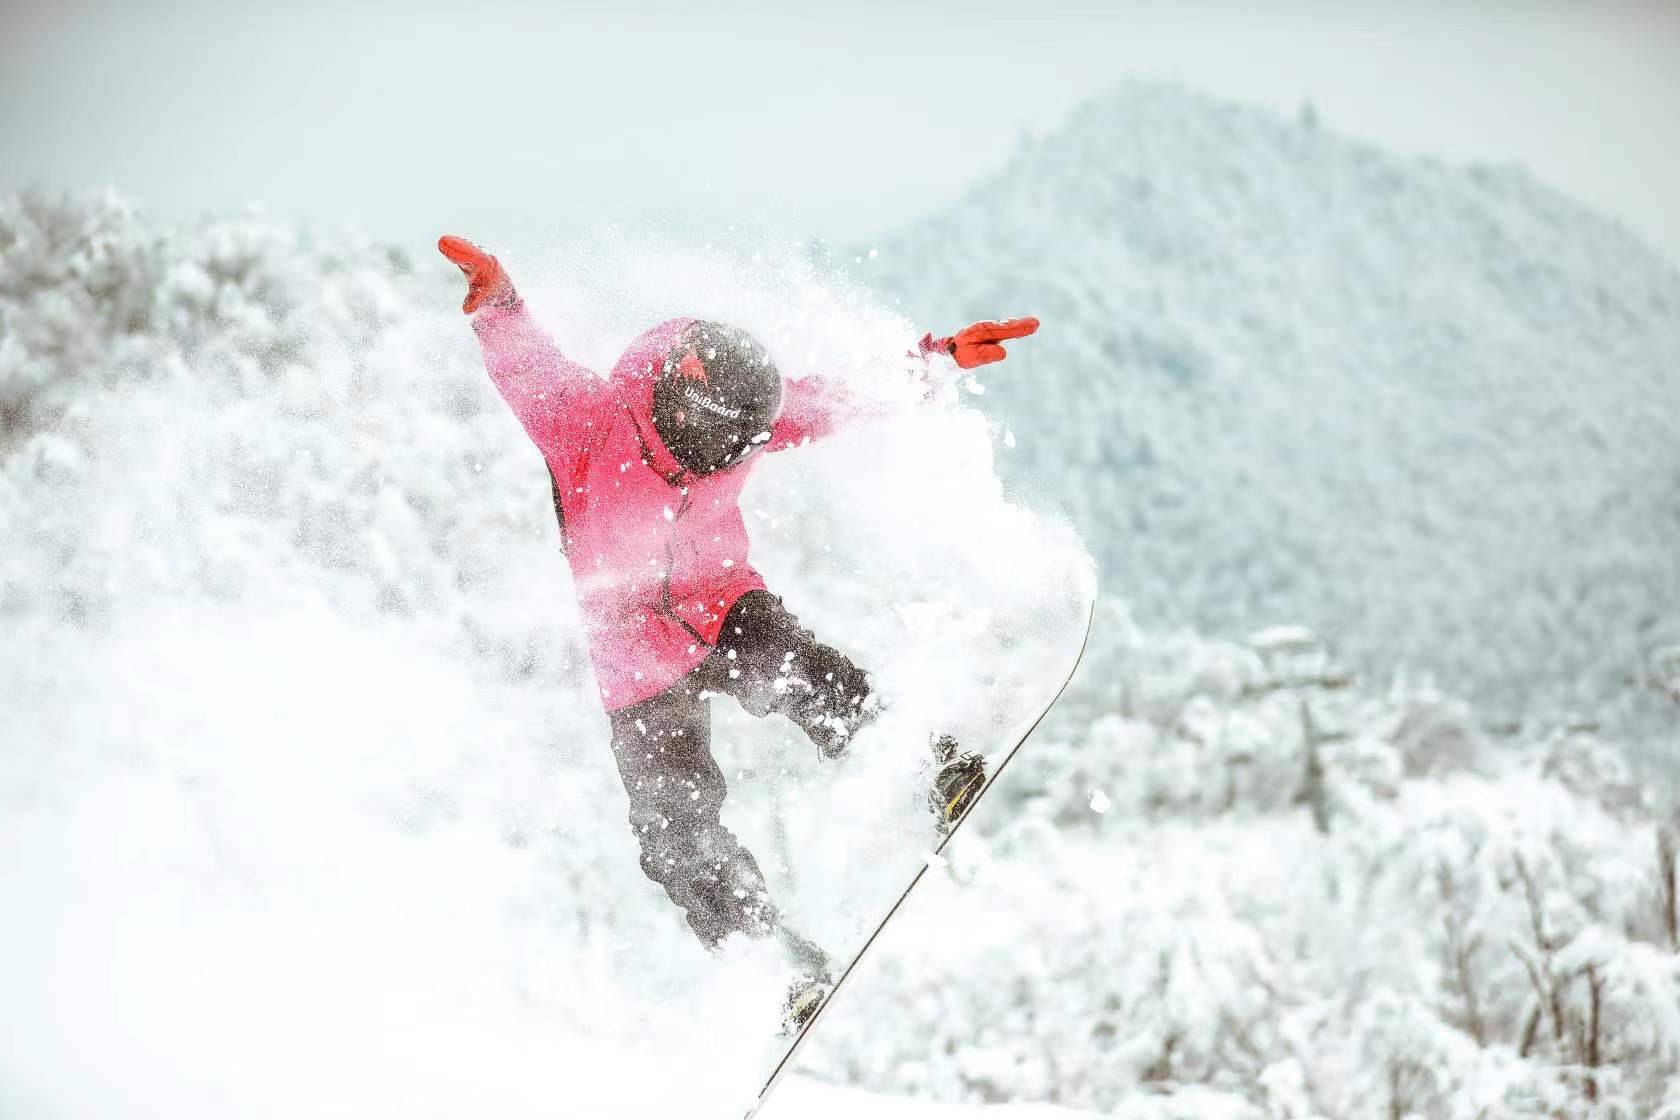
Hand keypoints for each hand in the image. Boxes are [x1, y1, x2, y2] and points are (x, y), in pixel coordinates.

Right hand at [437, 235, 517, 313]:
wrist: (501, 285)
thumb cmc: (492, 291)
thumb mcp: (484, 297)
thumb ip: (475, 302)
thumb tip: (466, 310)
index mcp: (488, 265)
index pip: (475, 258)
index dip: (462, 255)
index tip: (450, 254)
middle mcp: (484, 256)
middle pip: (469, 249)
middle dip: (457, 246)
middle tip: (442, 242)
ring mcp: (478, 253)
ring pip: (465, 246)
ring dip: (454, 244)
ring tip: (442, 242)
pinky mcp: (471, 254)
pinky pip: (462, 248)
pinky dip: (454, 247)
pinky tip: (443, 244)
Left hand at [919, 317, 1039, 368]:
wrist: (953, 349)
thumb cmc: (962, 354)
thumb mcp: (972, 357)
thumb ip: (986, 355)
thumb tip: (1003, 353)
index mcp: (983, 331)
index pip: (1003, 330)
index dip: (1018, 328)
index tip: (1031, 325)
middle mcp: (988, 327)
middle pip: (1007, 326)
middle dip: (1021, 325)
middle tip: (1035, 323)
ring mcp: (991, 329)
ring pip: (1007, 326)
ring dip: (1019, 325)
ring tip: (1033, 324)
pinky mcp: (993, 332)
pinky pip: (1005, 328)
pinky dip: (1014, 327)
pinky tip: (1025, 327)